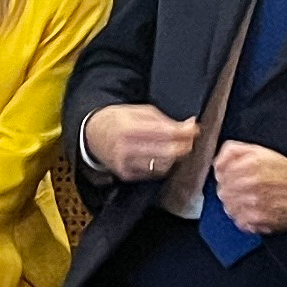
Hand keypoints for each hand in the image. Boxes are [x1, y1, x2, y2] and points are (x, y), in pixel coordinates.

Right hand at [85, 104, 199, 185]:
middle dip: (183, 146)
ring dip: (173, 157)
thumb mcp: (138, 111)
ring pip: (162, 165)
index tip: (194, 129)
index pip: (165, 133)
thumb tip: (189, 125)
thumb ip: (164, 119)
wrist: (92, 135)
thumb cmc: (117, 120)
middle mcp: (125, 147)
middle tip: (188, 140)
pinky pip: (153, 173)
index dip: (184, 132)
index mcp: (129, 127)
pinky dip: (160, 165)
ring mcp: (125, 163)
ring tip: (173, 147)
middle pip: (167, 152)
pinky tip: (158, 156)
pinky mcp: (126, 174)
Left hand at [209, 142, 286, 237]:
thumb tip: (217, 162)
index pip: (219, 172)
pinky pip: (239, 221)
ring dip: (236, 205)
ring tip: (249, 201)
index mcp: (249, 164)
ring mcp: (254, 202)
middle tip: (242, 190)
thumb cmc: (284, 172)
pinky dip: (244, 218)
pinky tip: (254, 211)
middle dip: (229, 191)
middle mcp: (250, 182)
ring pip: (228, 207)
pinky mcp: (259, 219)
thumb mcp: (259, 151)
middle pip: (222, 191)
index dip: (224, 176)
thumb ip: (233, 151)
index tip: (231, 178)